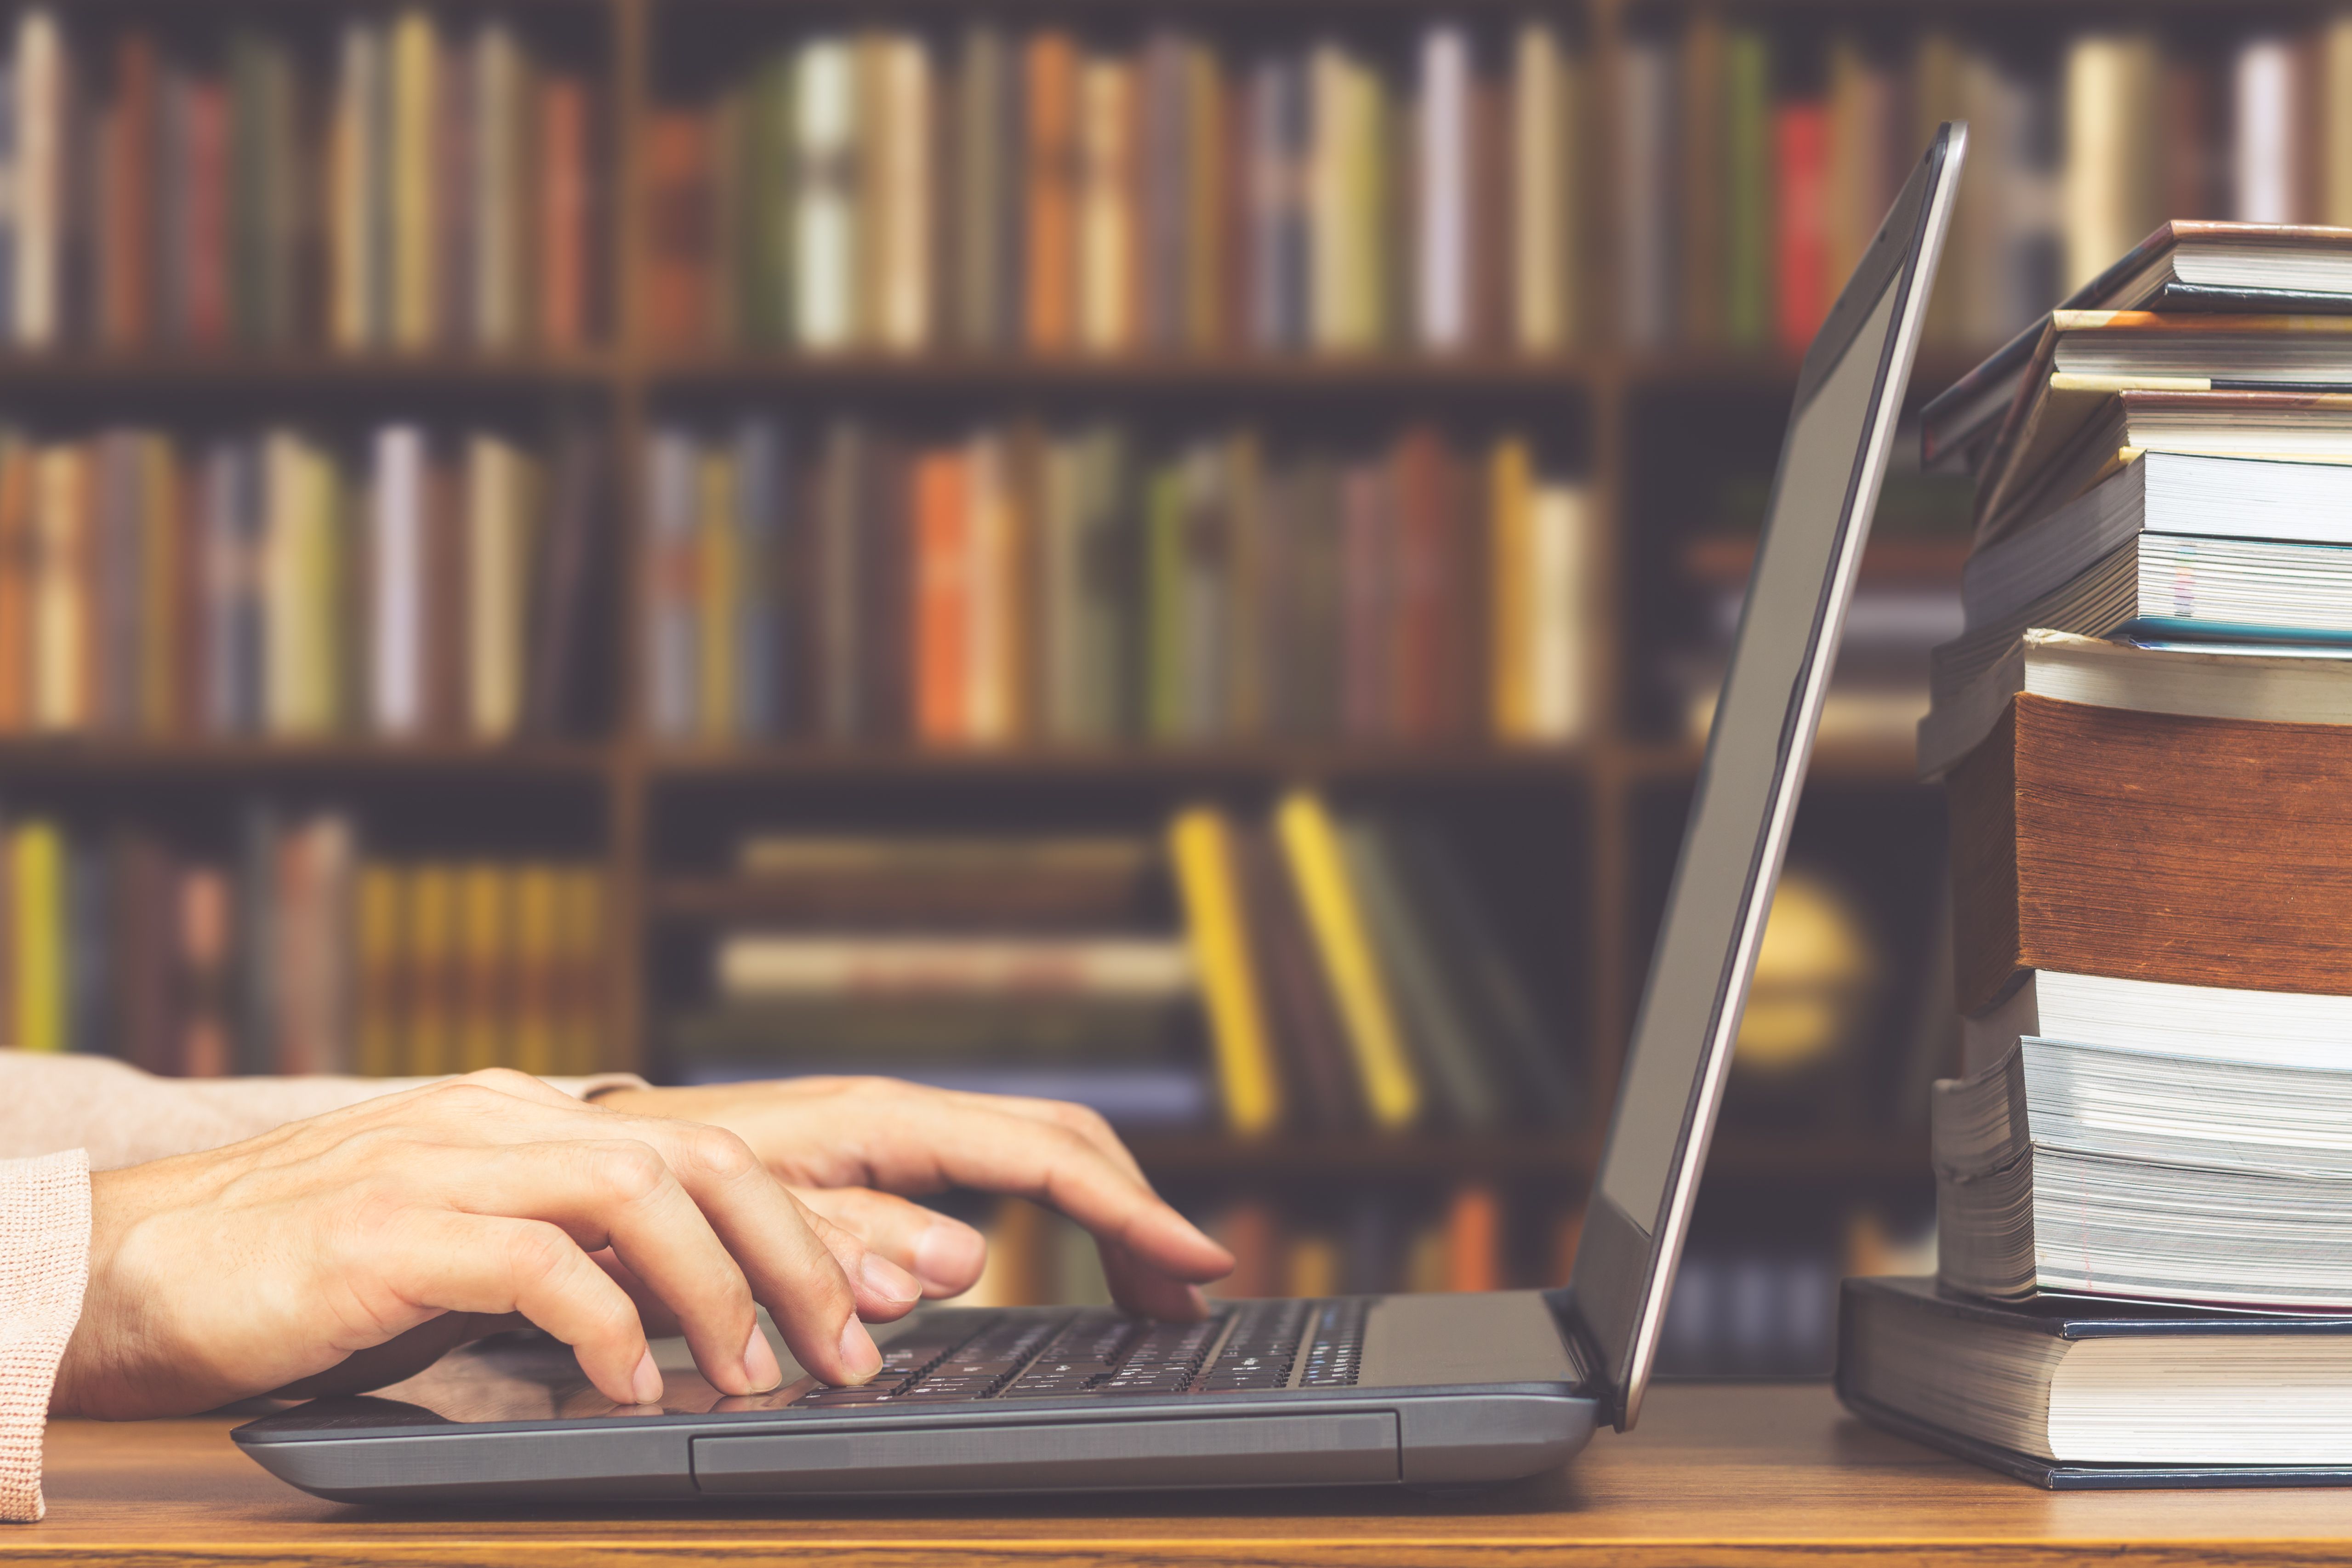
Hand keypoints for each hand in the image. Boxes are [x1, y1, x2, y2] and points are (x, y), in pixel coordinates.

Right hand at [52, 1070, 926, 1419]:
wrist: (144, 1264)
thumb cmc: (316, 1270)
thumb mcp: (474, 1252)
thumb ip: (577, 1262)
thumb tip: (694, 1319)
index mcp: (534, 1123)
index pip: (710, 1155)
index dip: (811, 1226)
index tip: (885, 1302)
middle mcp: (504, 1124)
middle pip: (702, 1160)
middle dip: (799, 1255)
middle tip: (848, 1353)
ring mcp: (444, 1168)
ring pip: (635, 1194)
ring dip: (716, 1289)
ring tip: (752, 1375)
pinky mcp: (384, 1235)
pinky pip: (530, 1265)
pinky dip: (600, 1326)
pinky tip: (626, 1389)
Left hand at [595, 1077, 1233, 1318]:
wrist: (593, 1156)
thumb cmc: (654, 1189)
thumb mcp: (741, 1224)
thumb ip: (845, 1243)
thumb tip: (964, 1263)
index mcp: (883, 1122)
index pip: (1044, 1158)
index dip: (1130, 1211)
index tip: (1196, 1263)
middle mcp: (904, 1115)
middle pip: (1063, 1141)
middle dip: (1139, 1213)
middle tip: (1191, 1297)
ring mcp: (900, 1134)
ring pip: (1041, 1154)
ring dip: (1109, 1217)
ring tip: (1153, 1294)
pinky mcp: (888, 1161)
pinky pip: (1001, 1176)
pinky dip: (1059, 1216)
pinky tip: (1073, 1265)